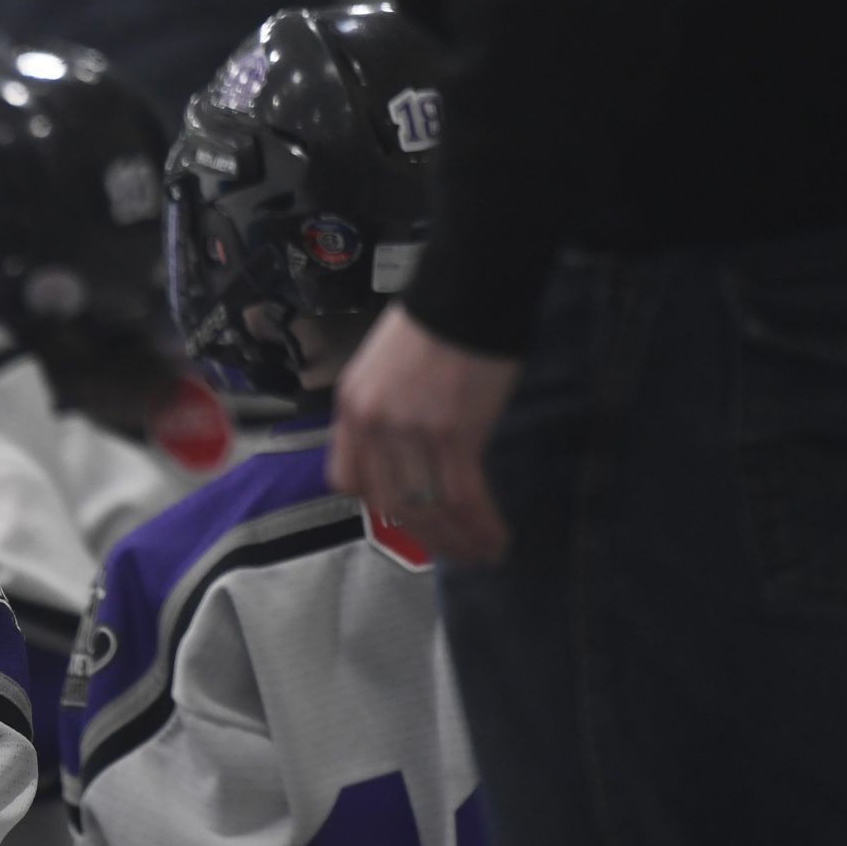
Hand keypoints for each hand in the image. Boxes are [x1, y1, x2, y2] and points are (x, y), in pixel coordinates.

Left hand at [325, 304, 522, 566]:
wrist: (467, 290)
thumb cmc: (433, 326)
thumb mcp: (380, 370)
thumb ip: (381, 416)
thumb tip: (403, 459)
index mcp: (351, 409)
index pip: (348, 479)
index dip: (378, 508)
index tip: (408, 522)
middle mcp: (373, 425)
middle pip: (391, 503)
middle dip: (427, 537)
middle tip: (455, 553)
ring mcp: (410, 431)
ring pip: (429, 507)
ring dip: (459, 539)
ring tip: (483, 555)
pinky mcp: (454, 432)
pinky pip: (463, 495)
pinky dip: (481, 524)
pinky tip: (498, 539)